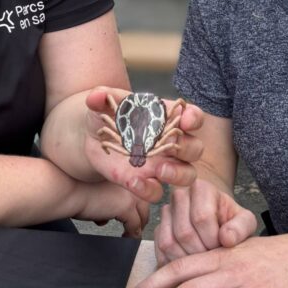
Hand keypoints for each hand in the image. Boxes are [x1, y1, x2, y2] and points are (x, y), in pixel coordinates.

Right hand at [71, 179, 149, 237]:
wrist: (66, 187)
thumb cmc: (72, 187)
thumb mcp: (94, 191)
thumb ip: (103, 202)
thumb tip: (105, 218)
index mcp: (123, 173)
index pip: (138, 191)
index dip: (136, 205)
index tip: (133, 214)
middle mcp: (129, 181)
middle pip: (144, 203)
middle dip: (141, 217)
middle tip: (135, 227)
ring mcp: (130, 194)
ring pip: (142, 215)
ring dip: (138, 227)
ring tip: (131, 235)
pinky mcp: (126, 207)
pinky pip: (135, 226)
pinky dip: (132, 235)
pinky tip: (126, 239)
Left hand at [84, 88, 204, 203]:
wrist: (91, 138)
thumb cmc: (107, 115)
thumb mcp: (102, 104)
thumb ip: (100, 97)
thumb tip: (96, 96)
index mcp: (166, 118)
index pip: (192, 116)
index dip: (194, 118)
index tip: (186, 120)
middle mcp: (169, 142)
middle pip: (195, 148)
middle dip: (189, 149)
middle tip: (173, 148)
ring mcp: (161, 165)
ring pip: (187, 174)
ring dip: (178, 174)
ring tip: (160, 170)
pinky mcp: (145, 182)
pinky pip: (157, 191)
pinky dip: (148, 189)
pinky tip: (133, 183)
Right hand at [155, 179, 257, 263]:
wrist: (217, 218)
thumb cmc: (231, 221)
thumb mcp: (245, 221)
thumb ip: (241, 228)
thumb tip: (227, 239)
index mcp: (201, 188)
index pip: (201, 217)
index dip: (213, 239)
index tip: (223, 247)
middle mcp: (179, 196)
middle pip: (184, 233)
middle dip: (201, 253)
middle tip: (214, 260)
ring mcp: (166, 213)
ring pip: (168, 243)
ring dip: (187, 261)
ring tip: (203, 264)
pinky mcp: (158, 230)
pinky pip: (159, 252)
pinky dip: (174, 265)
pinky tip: (190, 266)